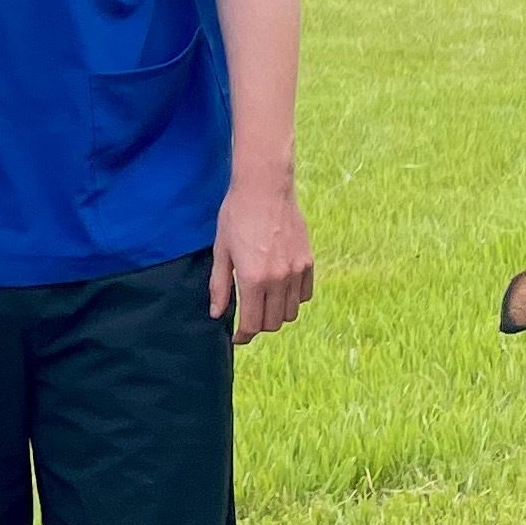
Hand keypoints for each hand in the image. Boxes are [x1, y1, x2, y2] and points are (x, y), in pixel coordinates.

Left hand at [210, 173, 313, 343]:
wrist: (265, 187)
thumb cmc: (238, 215)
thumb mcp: (221, 251)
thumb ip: (220, 285)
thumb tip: (217, 313)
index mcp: (253, 280)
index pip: (252, 324)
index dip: (243, 336)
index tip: (238, 337)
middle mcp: (278, 280)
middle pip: (273, 322)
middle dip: (258, 325)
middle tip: (248, 317)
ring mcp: (296, 271)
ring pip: (291, 312)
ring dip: (277, 314)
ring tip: (264, 304)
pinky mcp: (307, 261)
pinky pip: (305, 294)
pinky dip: (294, 299)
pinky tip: (281, 289)